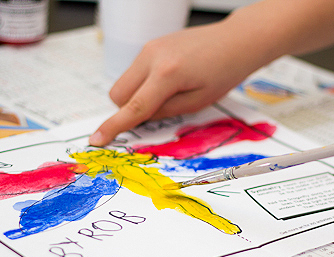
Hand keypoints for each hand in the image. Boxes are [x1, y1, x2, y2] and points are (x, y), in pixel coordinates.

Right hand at [89, 19, 268, 146]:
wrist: (236, 40)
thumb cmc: (224, 72)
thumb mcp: (197, 102)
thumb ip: (165, 111)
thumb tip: (140, 118)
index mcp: (167, 74)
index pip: (133, 107)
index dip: (114, 127)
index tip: (97, 140)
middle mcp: (152, 56)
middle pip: (118, 94)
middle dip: (128, 110)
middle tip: (157, 112)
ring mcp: (149, 47)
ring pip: (124, 82)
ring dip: (136, 95)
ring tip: (170, 92)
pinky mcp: (151, 44)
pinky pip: (135, 71)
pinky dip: (144, 82)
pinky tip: (169, 80)